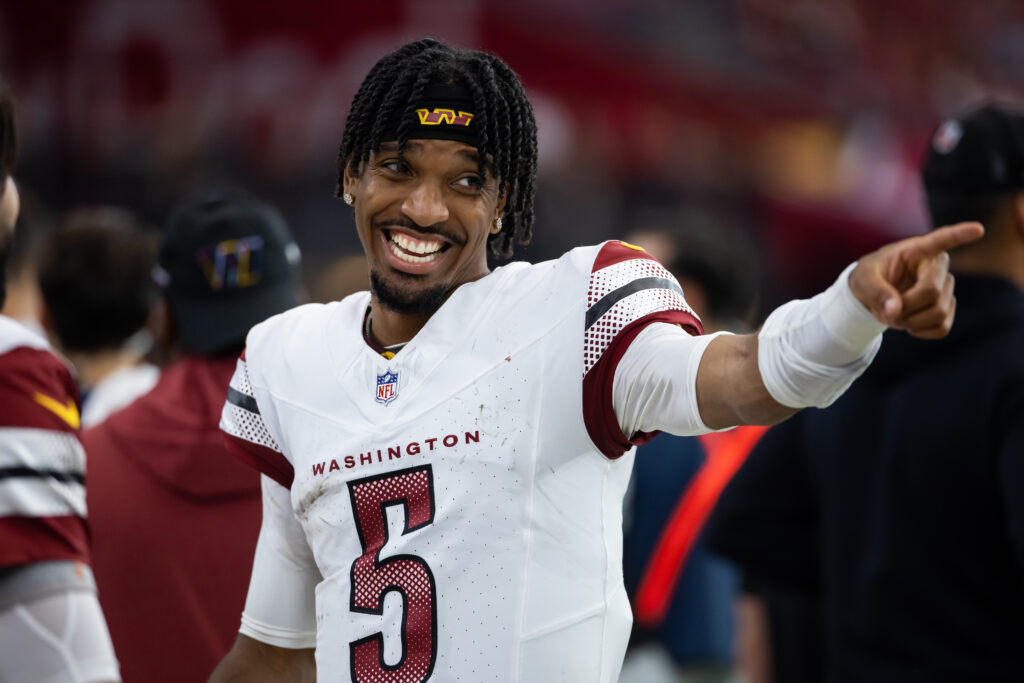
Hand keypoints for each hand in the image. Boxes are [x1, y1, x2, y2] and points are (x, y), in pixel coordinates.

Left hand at [849, 222, 983, 338]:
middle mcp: (937, 267)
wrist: (871, 298)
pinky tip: (909, 323)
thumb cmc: (868, 279)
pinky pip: (942, 328)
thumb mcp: (863, 279)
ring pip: (938, 313)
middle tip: (887, 308)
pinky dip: (920, 331)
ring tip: (896, 314)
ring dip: (911, 321)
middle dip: (906, 306)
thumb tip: (895, 310)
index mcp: (917, 251)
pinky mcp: (946, 309)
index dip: (960, 234)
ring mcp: (945, 289)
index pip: (942, 239)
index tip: (978, 229)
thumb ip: (876, 291)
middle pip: (932, 292)